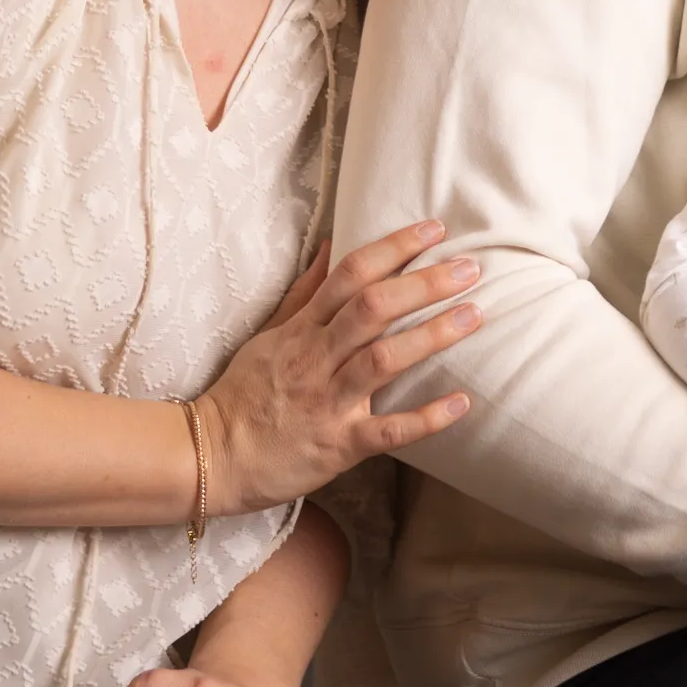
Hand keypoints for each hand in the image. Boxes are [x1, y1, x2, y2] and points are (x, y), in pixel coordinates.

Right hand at [204, 221, 481, 510]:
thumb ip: (305, 292)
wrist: (211, 457)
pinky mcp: (337, 446)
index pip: (350, 275)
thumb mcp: (269, 334)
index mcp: (302, 329)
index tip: (434, 229)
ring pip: (382, 360)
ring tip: (475, 315)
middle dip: (423, 284)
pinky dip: (425, 418)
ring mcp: (327, 402)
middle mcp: (316, 359)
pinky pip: (386, 431)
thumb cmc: (244, 393)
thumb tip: (331, 244)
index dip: (394, 247)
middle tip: (470, 268)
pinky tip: (462, 402)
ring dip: (432, 336)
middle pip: (373, 309)